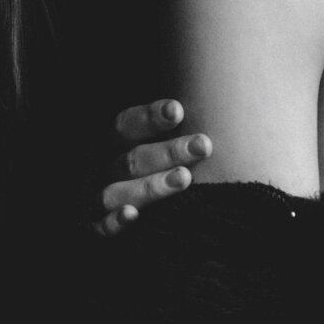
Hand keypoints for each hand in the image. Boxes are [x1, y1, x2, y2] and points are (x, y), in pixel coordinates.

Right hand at [94, 98, 212, 236]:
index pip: (125, 125)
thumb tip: (227, 94)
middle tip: (203, 145)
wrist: (118, 226)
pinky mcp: (95, 229)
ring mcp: (97, 199)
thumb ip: (178, 131)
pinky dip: (114, 221)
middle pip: (131, 159)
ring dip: (150, 186)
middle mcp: (103, 169)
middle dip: (168, 152)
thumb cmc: (156, 173)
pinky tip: (133, 215)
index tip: (178, 110)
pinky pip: (101, 227)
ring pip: (116, 192)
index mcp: (113, 144)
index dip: (149, 118)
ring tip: (185, 179)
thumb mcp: (157, 148)